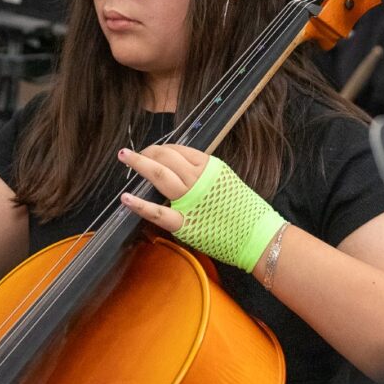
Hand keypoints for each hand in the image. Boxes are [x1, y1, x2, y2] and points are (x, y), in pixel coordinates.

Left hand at [119, 144, 285, 272]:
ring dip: (139, 163)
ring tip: (124, 157)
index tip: (151, 150)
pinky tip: (126, 197)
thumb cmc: (245, 210)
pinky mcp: (184, 223)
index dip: (161, 148)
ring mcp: (189, 200)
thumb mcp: (226, 181)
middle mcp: (198, 179)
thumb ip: (205, 174)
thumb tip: (184, 170)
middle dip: (147, 152)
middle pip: (166, 158)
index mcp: (209, 166)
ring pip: (159, 175)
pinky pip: (158, 212)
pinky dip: (140, 204)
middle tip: (132, 154)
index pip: (179, 150)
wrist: (259, 235)